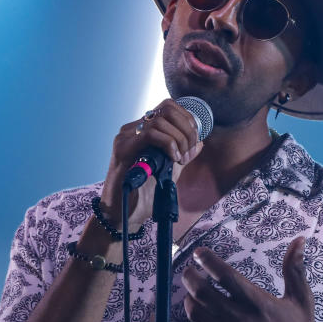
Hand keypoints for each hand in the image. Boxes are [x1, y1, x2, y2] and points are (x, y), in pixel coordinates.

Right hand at [100, 99, 203, 232]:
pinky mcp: (122, 149)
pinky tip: (173, 159)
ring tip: (181, 159)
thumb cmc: (144, 194)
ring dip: (179, 139)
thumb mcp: (169, 171)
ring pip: (160, 120)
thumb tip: (200, 142)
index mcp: (142, 131)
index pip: (168, 107)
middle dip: (186, 128)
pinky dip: (168, 144)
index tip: (194, 142)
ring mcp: (125, 137)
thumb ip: (183, 154)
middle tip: (189, 151)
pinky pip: (151, 134)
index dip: (187, 119)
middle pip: (166, 108)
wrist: (124, 214)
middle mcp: (132, 129)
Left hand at [181, 236, 322, 321]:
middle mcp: (240, 320)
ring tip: (192, 294)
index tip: (199, 253)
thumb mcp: (301, 299)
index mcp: (258, 303)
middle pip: (202, 293)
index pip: (225, 276)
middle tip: (188, 271)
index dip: (208, 261)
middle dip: (190, 278)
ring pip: (196, 315)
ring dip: (190, 301)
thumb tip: (299, 240)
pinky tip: (205, 319)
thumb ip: (294, 269)